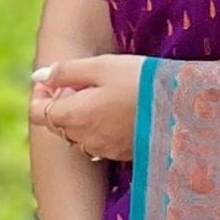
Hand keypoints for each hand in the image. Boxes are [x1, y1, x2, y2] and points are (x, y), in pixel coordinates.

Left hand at [31, 51, 143, 165]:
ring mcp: (103, 149)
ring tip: (100, 95)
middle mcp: (84, 138)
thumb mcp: (101, 66)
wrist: (181, 106)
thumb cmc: (139, 80)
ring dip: (79, 117)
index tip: (51, 81)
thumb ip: (65, 72)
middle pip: (56, 124)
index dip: (39, 95)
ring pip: (76, 135)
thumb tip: (39, 77)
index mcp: (74, 115)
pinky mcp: (120, 153)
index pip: (37, 113)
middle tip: (79, 83)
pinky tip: (116, 110)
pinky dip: (98, 127)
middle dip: (59, 104)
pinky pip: (97, 142)